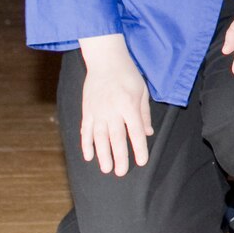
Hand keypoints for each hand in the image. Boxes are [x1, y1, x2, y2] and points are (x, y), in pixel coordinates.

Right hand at [78, 34, 151, 175]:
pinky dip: (86, 144)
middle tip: (121, 173)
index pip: (135, 131)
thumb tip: (148, 134)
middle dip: (120, 156)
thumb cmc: (127, 74)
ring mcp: (97, 110)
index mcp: (128, 104)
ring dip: (102, 154)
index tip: (142, 162)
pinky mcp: (87, 110)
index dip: (139, 147)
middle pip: (116, 137)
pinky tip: (88, 156)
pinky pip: (86, 130)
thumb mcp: (142, 91)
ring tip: (106, 168)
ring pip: (99, 137)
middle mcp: (112, 110)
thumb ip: (144, 113)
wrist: (105, 60)